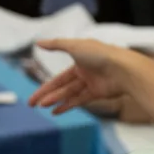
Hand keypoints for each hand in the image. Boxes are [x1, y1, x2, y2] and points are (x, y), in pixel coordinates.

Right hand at [27, 39, 141, 114]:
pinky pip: (80, 100)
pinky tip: (56, 111)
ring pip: (69, 94)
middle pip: (62, 86)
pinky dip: (68, 105)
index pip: (59, 76)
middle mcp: (85, 71)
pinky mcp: (98, 93)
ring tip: (42, 106)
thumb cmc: (100, 54)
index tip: (34, 93)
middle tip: (31, 104)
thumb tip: (37, 42)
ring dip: (55, 100)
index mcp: (80, 59)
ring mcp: (91, 82)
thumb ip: (56, 45)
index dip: (45, 85)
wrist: (122, 68)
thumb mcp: (74, 46)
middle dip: (46, 94)